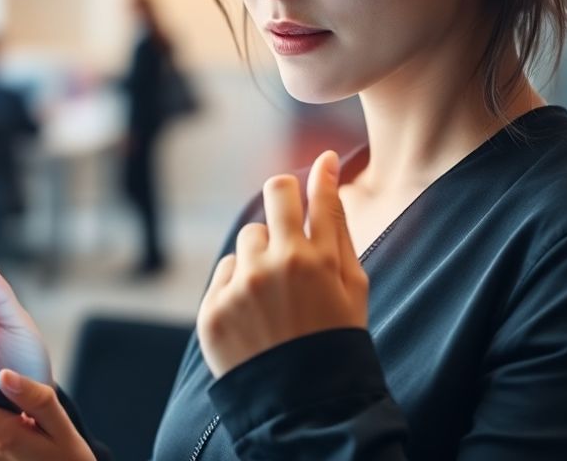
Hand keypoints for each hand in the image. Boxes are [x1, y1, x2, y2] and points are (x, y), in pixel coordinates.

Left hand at [196, 150, 368, 377]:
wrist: (304, 405)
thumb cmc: (335, 340)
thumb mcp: (354, 288)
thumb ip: (340, 229)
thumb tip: (329, 171)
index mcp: (317, 260)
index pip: (316, 195)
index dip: (321, 175)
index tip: (326, 161)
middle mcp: (276, 265)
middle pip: (274, 194)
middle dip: (284, 199)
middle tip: (292, 227)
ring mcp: (241, 286)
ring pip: (249, 237)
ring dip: (261, 254)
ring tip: (278, 295)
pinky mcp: (213, 309)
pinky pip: (225, 271)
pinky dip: (239, 285)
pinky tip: (257, 315)